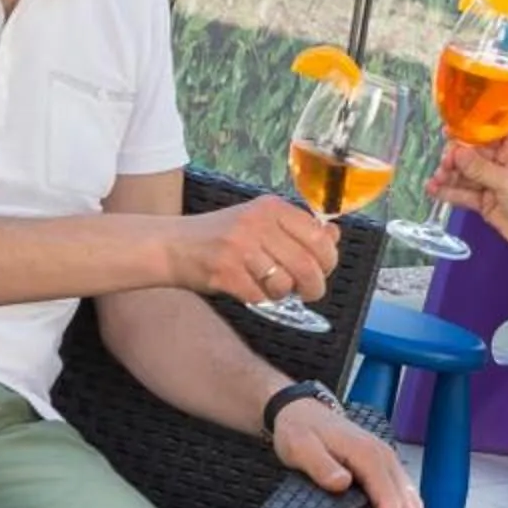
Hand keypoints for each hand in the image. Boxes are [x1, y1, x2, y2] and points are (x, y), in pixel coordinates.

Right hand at [168, 198, 335, 306]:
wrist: (172, 245)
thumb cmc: (222, 236)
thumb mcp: (261, 222)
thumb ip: (297, 229)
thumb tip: (334, 236)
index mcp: (271, 207)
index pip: (319, 236)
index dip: (328, 259)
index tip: (324, 269)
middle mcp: (257, 223)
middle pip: (307, 264)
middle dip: (315, 285)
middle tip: (310, 292)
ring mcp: (240, 247)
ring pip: (285, 284)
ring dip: (283, 294)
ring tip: (273, 289)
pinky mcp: (225, 272)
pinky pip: (259, 296)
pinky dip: (260, 300)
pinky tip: (250, 290)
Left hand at [271, 401, 427, 507]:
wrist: (301, 411)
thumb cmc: (300, 431)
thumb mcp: (301, 446)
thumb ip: (321, 465)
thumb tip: (342, 483)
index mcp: (369, 455)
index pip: (387, 499)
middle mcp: (386, 460)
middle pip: (406, 507)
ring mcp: (388, 465)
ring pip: (412, 506)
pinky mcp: (384, 472)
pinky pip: (407, 501)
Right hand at [429, 134, 507, 269]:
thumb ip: (480, 168)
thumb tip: (456, 151)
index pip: (488, 135)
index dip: (468, 133)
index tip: (447, 133)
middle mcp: (503, 161)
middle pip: (472, 154)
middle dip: (455, 158)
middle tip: (443, 165)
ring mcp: (493, 182)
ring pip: (465, 174)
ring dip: (449, 176)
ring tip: (434, 180)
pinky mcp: (485, 201)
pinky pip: (464, 193)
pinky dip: (449, 192)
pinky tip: (433, 190)